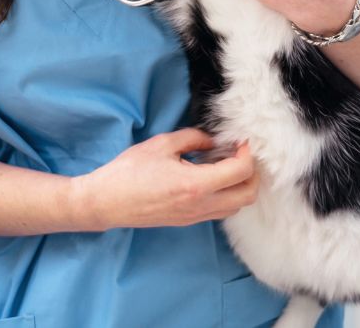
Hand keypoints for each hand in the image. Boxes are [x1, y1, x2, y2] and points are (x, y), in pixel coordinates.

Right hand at [69, 128, 257, 230]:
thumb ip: (194, 139)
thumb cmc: (130, 171)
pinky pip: (219, 211)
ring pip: (235, 207)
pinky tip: (212, 177)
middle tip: (241, 154)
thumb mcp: (163, 144)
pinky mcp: (187, 221)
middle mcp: (200, 206)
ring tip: (226, 164)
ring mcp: (194, 217)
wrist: (106, 202)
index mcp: (196, 185)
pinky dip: (226, 194)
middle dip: (252, 173)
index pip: (240, 172)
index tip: (242, 141)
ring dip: (240, 185)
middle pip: (247, 196)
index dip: (248, 154)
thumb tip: (213, 141)